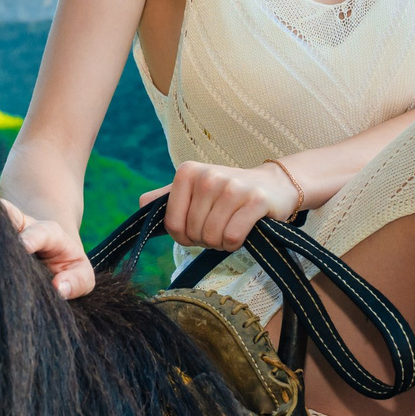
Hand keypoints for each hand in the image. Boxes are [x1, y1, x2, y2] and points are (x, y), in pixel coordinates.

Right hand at [0, 198, 93, 298]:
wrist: (48, 257)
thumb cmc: (67, 269)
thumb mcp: (81, 274)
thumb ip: (77, 281)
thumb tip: (60, 288)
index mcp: (48, 233)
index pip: (39, 231)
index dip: (31, 236)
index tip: (23, 246)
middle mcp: (21, 227)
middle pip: (8, 216)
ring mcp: (2, 232)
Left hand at [150, 159, 300, 252]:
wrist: (273, 184)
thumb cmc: (227, 192)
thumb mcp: (195, 188)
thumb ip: (166, 197)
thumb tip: (141, 204)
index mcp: (187, 172)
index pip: (172, 224)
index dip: (184, 236)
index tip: (197, 228)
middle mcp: (208, 176)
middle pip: (193, 233)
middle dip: (205, 240)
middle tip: (219, 228)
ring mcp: (232, 187)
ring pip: (213, 237)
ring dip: (221, 243)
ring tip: (230, 228)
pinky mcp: (255, 200)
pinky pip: (233, 237)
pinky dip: (236, 243)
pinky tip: (244, 231)